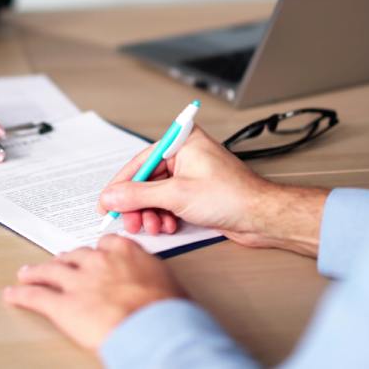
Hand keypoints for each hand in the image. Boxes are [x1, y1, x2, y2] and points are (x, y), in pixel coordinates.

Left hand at [4, 235, 185, 351]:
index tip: (94, 254)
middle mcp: (98, 262)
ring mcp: (77, 281)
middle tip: (58, 263)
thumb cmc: (167, 311)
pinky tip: (13, 294)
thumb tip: (152, 285)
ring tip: (27, 273)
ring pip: (50, 271)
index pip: (104, 243)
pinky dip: (21, 295)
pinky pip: (35, 296)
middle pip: (74, 256)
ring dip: (36, 272)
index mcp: (124, 252)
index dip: (96, 251)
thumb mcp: (166, 283)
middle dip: (65, 260)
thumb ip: (148, 276)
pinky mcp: (62, 305)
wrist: (155, 328)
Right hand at [98, 126, 327, 254]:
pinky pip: (168, 202)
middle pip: (146, 179)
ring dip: (151, 213)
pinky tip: (167, 226)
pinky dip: (164, 216)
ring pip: (156, 194)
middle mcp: (186, 154)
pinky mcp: (196, 192)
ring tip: (153, 226)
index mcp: (183, 141)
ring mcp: (191, 174)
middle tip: (129, 222)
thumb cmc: (232, 196)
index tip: (106, 202)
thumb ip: (139, 195)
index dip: (121, 184)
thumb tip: (112, 197)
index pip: (140, 161)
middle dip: (137, 204)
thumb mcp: (177, 195)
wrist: (262, 217)